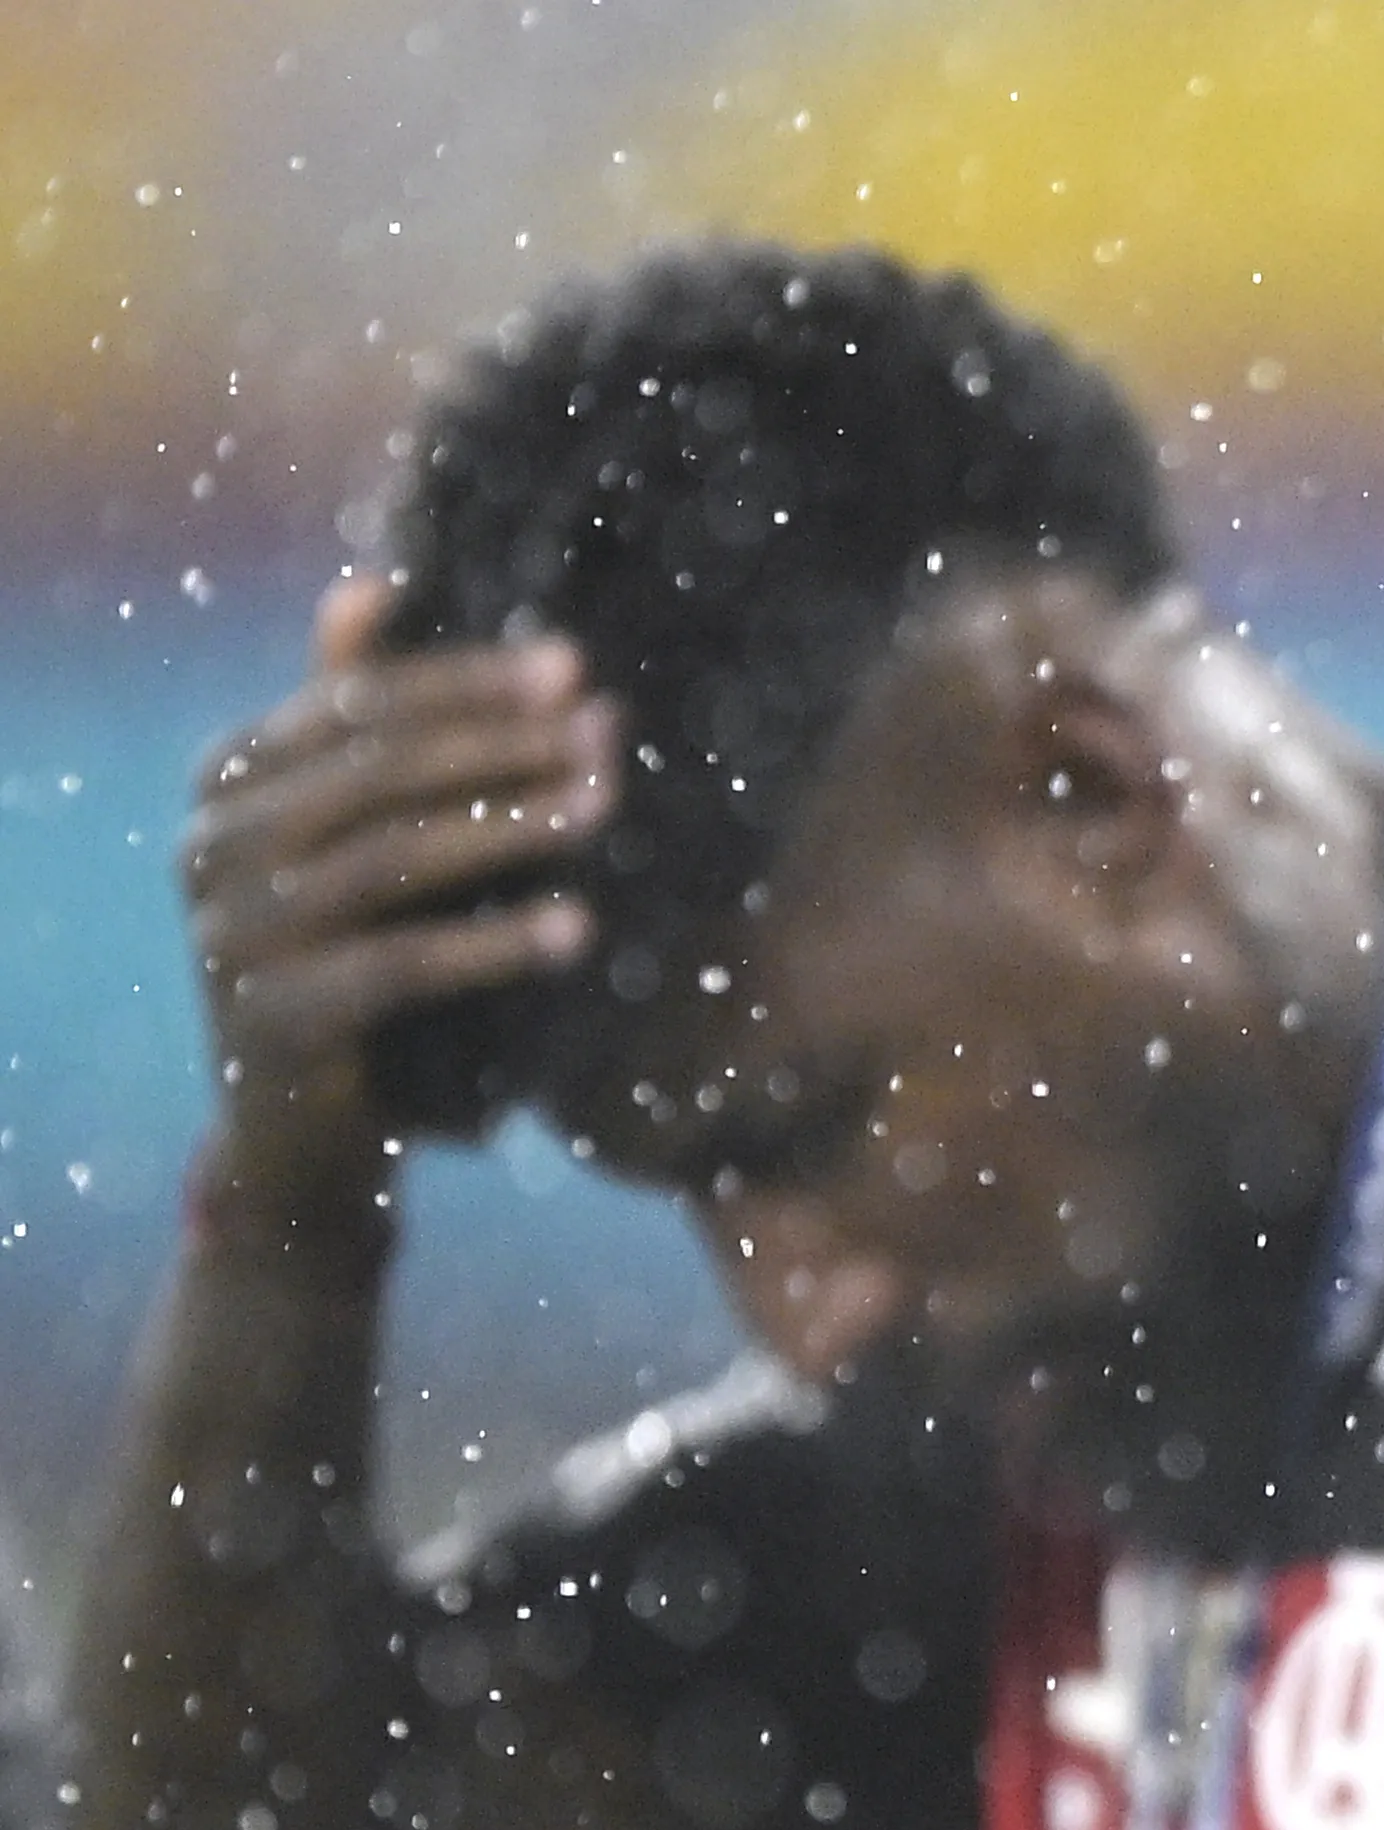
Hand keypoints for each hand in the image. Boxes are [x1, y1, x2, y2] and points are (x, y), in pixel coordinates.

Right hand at [179, 574, 612, 1218]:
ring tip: (602, 809)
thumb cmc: (350, 952)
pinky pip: (399, 967)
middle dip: (500, 744)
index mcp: (232, 776)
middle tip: (605, 734)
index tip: (571, 665)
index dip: (465, 679)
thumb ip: (355, 721)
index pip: (357, 702)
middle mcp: (211, 842)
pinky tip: (576, 929)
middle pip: (376, 770)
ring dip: (508, 827)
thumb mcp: (347, 833)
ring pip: (391, 859)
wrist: (303, 1125)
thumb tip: (376, 581)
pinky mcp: (270, 1019)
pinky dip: (493, 943)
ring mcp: (229, 932)